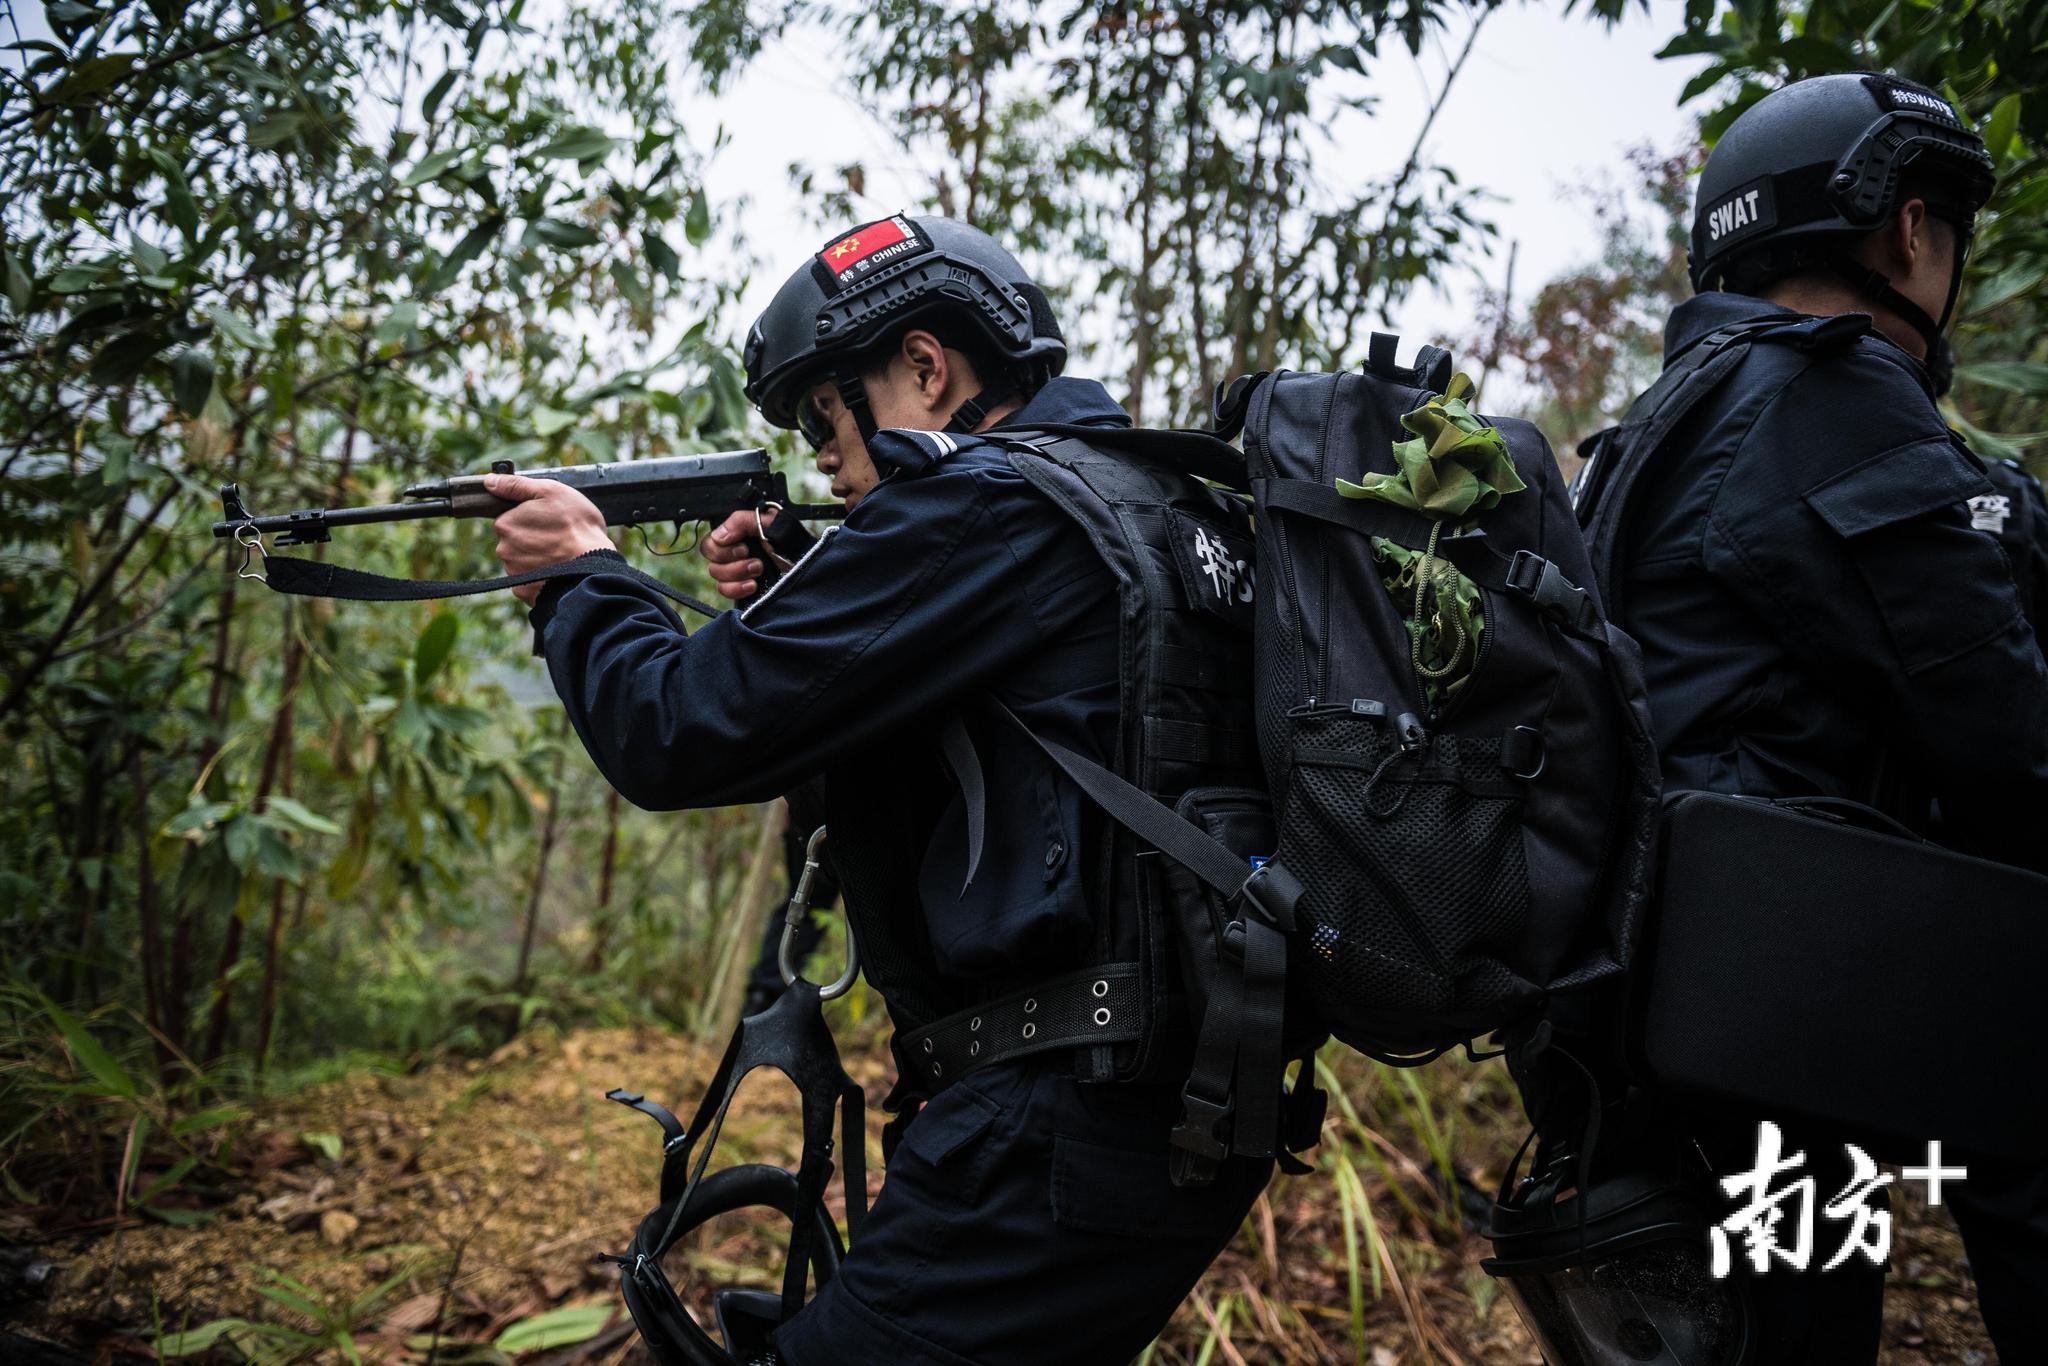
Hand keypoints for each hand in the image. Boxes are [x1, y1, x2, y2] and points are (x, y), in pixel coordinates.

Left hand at [486, 472, 613, 605]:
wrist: (592, 568)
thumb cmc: (576, 526)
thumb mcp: (550, 492)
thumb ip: (516, 485)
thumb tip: (490, 481)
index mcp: (505, 523)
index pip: (509, 517)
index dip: (529, 517)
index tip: (548, 520)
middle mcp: (503, 549)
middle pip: (514, 540)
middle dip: (531, 538)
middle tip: (556, 537)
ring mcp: (512, 572)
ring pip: (521, 561)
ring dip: (536, 558)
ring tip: (559, 555)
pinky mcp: (524, 592)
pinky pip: (528, 581)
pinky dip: (540, 576)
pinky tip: (556, 571)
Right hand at [701, 506, 789, 600]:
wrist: (807, 565)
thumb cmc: (792, 541)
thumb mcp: (770, 522)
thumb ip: (741, 521)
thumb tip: (719, 536)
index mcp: (737, 534)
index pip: (710, 541)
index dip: (722, 547)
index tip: (743, 547)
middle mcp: (733, 551)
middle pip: (710, 559)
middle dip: (732, 560)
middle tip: (753, 558)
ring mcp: (736, 571)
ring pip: (716, 575)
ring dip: (737, 573)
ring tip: (759, 569)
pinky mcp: (741, 588)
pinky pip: (725, 591)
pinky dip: (736, 589)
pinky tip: (753, 585)